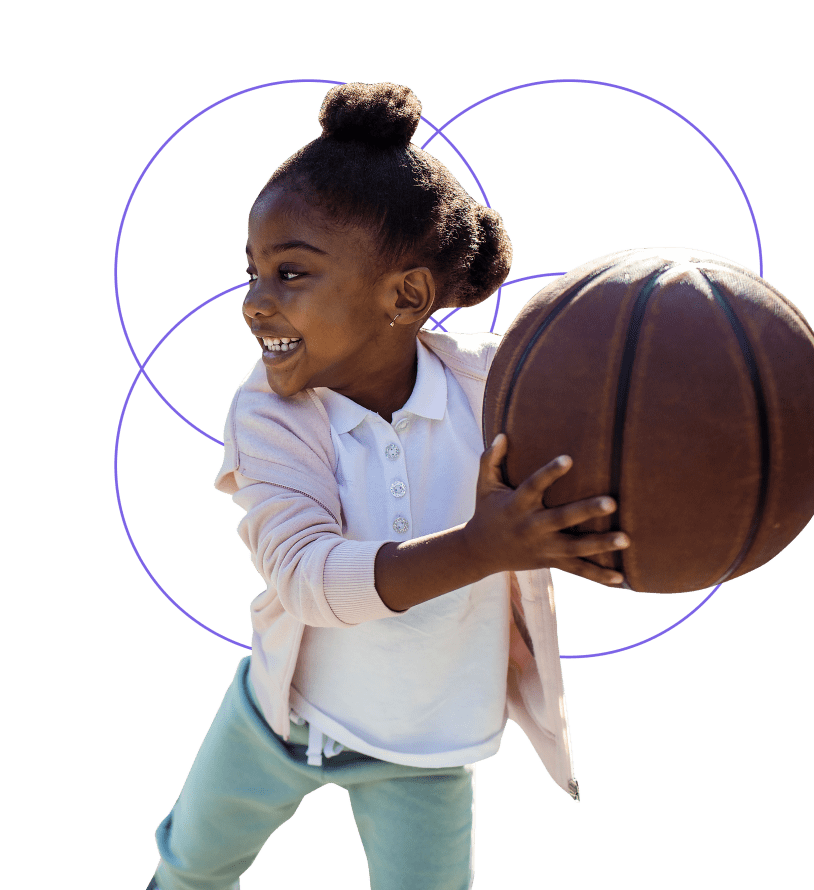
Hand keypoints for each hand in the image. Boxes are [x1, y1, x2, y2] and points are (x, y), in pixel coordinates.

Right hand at [463, 433, 628, 585]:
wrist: (479, 552)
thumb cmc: (487, 512)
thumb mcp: (484, 486)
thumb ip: (490, 459)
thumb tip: (502, 434)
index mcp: (516, 505)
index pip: (534, 486)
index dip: (550, 472)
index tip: (569, 459)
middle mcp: (531, 527)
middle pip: (562, 518)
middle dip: (587, 511)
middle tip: (612, 502)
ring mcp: (542, 547)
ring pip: (575, 547)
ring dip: (601, 544)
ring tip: (626, 539)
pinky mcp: (549, 561)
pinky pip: (576, 569)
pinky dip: (598, 575)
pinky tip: (622, 578)